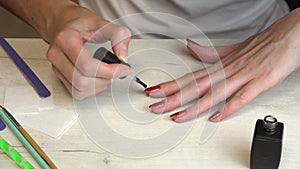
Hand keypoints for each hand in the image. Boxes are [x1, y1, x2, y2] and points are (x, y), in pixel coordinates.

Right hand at [45, 4, 131, 99]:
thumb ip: (119, 36)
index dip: (109, 71)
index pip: (87, 65)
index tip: (123, 68)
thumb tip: (123, 57)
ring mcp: (56, 66)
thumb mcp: (104, 23)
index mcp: (66, 39)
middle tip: (115, 70)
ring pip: (78, 89)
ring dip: (98, 86)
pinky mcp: (59, 75)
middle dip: (104, 79)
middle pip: (82, 80)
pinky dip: (91, 90)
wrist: (65, 23)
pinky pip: (76, 92)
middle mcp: (57, 54)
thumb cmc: (81, 24)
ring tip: (106, 73)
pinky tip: (97, 79)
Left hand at [145, 8, 299, 121]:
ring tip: (176, 115)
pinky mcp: (260, 81)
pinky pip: (242, 96)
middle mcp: (228, 71)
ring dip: (193, 106)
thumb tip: (191, 47)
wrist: (290, 35)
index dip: (171, 85)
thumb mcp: (233, 50)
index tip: (155, 91)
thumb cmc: (264, 44)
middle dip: (173, 97)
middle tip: (155, 105)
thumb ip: (211, 53)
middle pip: (196, 86)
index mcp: (221, 66)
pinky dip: (228, 107)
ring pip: (214, 93)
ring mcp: (243, 76)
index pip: (191, 77)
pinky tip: (215, 116)